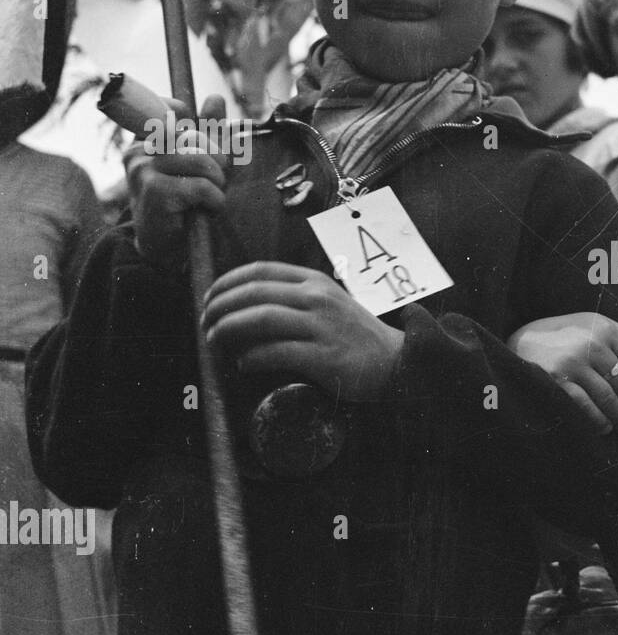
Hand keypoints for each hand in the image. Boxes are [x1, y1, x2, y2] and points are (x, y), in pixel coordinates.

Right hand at [128, 95, 233, 269]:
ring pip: (200, 160)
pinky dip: (215, 199)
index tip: (205, 148)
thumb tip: (215, 99)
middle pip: (195, 136)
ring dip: (217, 180)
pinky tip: (208, 208)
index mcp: (146, 139)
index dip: (200, 126)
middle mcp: (139, 150)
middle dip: (218, 158)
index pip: (175, 110)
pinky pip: (200, 186)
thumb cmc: (183, 201)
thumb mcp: (200, 163)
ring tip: (212, 194)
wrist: (164, 246)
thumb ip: (208, 132)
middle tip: (217, 178)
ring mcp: (143, 171)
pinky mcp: (154, 193)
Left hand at [202, 261, 403, 401]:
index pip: (260, 271)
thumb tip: (246, 305)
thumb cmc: (356, 334)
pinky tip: (243, 364)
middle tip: (205, 323)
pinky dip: (252, 358)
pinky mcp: (323, 356)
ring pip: (260, 320)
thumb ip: (295, 298)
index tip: (209, 297)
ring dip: (228, 330)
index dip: (227, 282)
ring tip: (215, 341)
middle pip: (254, 293)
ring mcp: (321, 327)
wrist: (396, 361)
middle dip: (219, 307)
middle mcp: (317, 298)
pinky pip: (275, 353)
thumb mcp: (329, 302)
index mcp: (314, 281)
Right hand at [507, 313, 617, 437]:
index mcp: (606, 328)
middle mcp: (592, 343)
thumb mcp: (599, 326)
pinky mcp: (556, 378)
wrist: (524, 340)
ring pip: (607, 396)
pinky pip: (584, 404)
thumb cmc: (569, 335)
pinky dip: (597, 420)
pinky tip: (605, 429)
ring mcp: (573, 361)